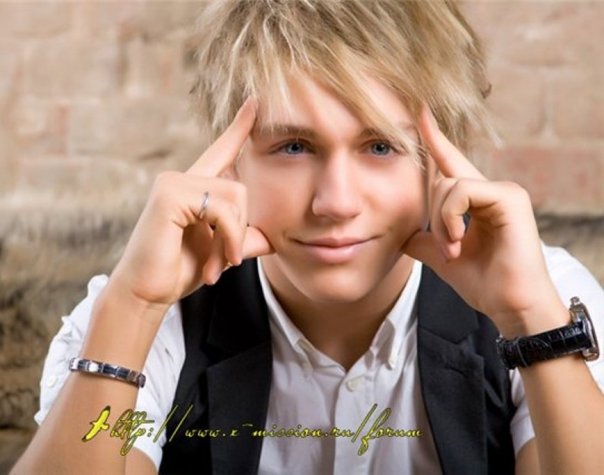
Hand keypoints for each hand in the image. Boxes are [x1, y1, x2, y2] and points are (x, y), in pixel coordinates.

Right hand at [110, 97, 273, 306]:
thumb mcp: (223, 251)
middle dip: (240, 231)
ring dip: (234, 239)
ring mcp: (174, 182)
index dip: (240, 126)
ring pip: (235, 198)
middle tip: (227, 262)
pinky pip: (222, 208)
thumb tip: (275, 236)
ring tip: (221, 264)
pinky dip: (227, 238)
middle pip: (241, 188)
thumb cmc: (180, 270)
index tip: (256, 101)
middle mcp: (183, 178)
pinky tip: (216, 262)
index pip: (222, 150)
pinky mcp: (170, 194)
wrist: (148, 293)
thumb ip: (246, 238)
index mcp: (195, 186)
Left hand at [404, 107, 565, 336]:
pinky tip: (459, 241)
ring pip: (448, 186)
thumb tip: (399, 231)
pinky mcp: (509, 196)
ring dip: (441, 223)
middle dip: (432, 218)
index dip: (433, 137)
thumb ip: (422, 237)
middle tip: (445, 249)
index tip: (418, 111)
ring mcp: (503, 190)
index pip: (449, 161)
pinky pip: (462, 192)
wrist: (510, 305)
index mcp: (475, 200)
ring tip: (453, 249)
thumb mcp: (442, 255)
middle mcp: (491, 189)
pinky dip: (452, 218)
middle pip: (440, 180)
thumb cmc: (483, 282)